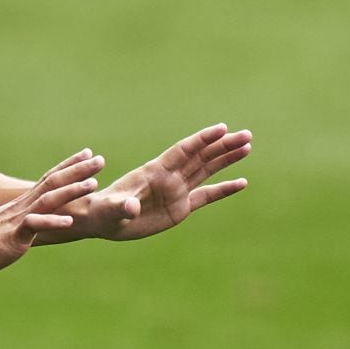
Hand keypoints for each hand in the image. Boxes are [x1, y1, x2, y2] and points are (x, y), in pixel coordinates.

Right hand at [0, 149, 104, 275]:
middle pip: (53, 182)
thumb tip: (30, 220)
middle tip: (101, 159)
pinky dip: (51, 222)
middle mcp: (23, 206)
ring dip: (71, 191)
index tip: (88, 154)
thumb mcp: (6, 226)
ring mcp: (18, 219)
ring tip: (92, 185)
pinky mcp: (13, 236)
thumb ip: (20, 220)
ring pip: (47, 200)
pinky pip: (33, 226)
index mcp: (23, 204)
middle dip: (78, 170)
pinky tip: (68, 222)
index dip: (69, 166)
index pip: (49, 178)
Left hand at [82, 123, 251, 240]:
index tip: (222, 128)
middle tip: (247, 134)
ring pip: (206, 170)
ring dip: (226, 159)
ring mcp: (176, 191)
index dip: (202, 139)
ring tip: (247, 146)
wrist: (102, 220)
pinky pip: (206, 195)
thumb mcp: (112, 209)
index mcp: (154, 172)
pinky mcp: (180, 208)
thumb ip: (123, 206)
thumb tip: (131, 207)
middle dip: (223, 145)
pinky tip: (241, 182)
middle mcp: (169, 177)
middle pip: (201, 156)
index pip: (183, 151)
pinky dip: (224, 189)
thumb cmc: (103, 211)